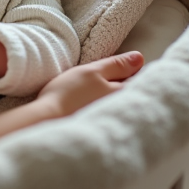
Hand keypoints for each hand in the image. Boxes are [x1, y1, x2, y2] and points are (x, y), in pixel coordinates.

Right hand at [0, 51, 142, 141]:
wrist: (47, 121)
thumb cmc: (69, 94)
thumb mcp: (93, 71)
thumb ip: (117, 64)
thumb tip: (139, 58)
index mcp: (125, 94)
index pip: (140, 79)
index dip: (133, 70)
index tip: (121, 67)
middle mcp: (123, 110)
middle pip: (130, 93)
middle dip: (125, 85)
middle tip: (107, 79)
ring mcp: (112, 121)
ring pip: (119, 104)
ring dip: (114, 98)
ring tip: (98, 92)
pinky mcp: (100, 131)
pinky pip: (109, 114)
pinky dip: (104, 109)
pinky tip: (92, 106)